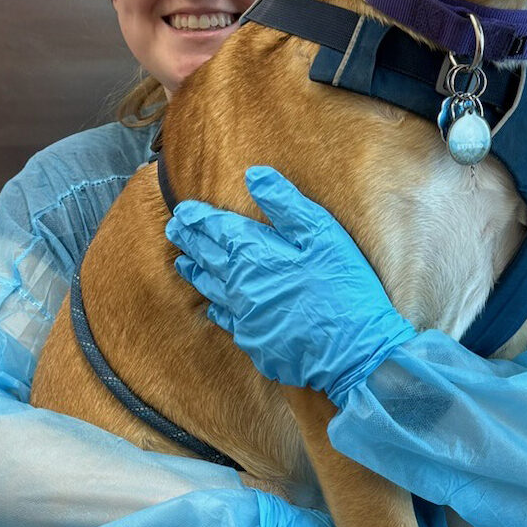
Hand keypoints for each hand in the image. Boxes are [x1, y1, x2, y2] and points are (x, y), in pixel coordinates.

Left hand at [166, 166, 416, 402]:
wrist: (352, 351)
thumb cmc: (343, 286)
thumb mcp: (322, 234)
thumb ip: (285, 204)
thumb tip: (254, 175)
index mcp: (255, 254)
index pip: (218, 230)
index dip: (199, 218)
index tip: (182, 211)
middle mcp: (240, 285)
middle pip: (209, 258)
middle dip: (190, 242)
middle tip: (173, 230)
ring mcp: (245, 316)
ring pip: (212, 289)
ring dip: (196, 273)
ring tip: (182, 264)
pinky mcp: (255, 342)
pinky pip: (228, 320)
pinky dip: (217, 309)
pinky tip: (213, 307)